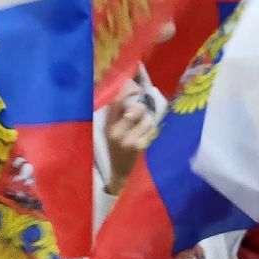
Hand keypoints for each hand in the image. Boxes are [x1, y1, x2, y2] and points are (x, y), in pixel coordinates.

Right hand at [104, 80, 156, 194]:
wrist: (119, 171)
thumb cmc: (116, 147)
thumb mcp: (111, 131)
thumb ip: (119, 115)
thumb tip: (132, 94)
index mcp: (106, 126)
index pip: (115, 103)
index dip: (127, 92)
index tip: (136, 88)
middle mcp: (115, 132)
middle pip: (136, 109)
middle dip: (142, 110)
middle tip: (139, 117)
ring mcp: (127, 140)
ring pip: (147, 119)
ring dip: (147, 122)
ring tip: (140, 131)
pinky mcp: (139, 146)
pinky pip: (151, 129)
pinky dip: (150, 132)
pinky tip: (143, 139)